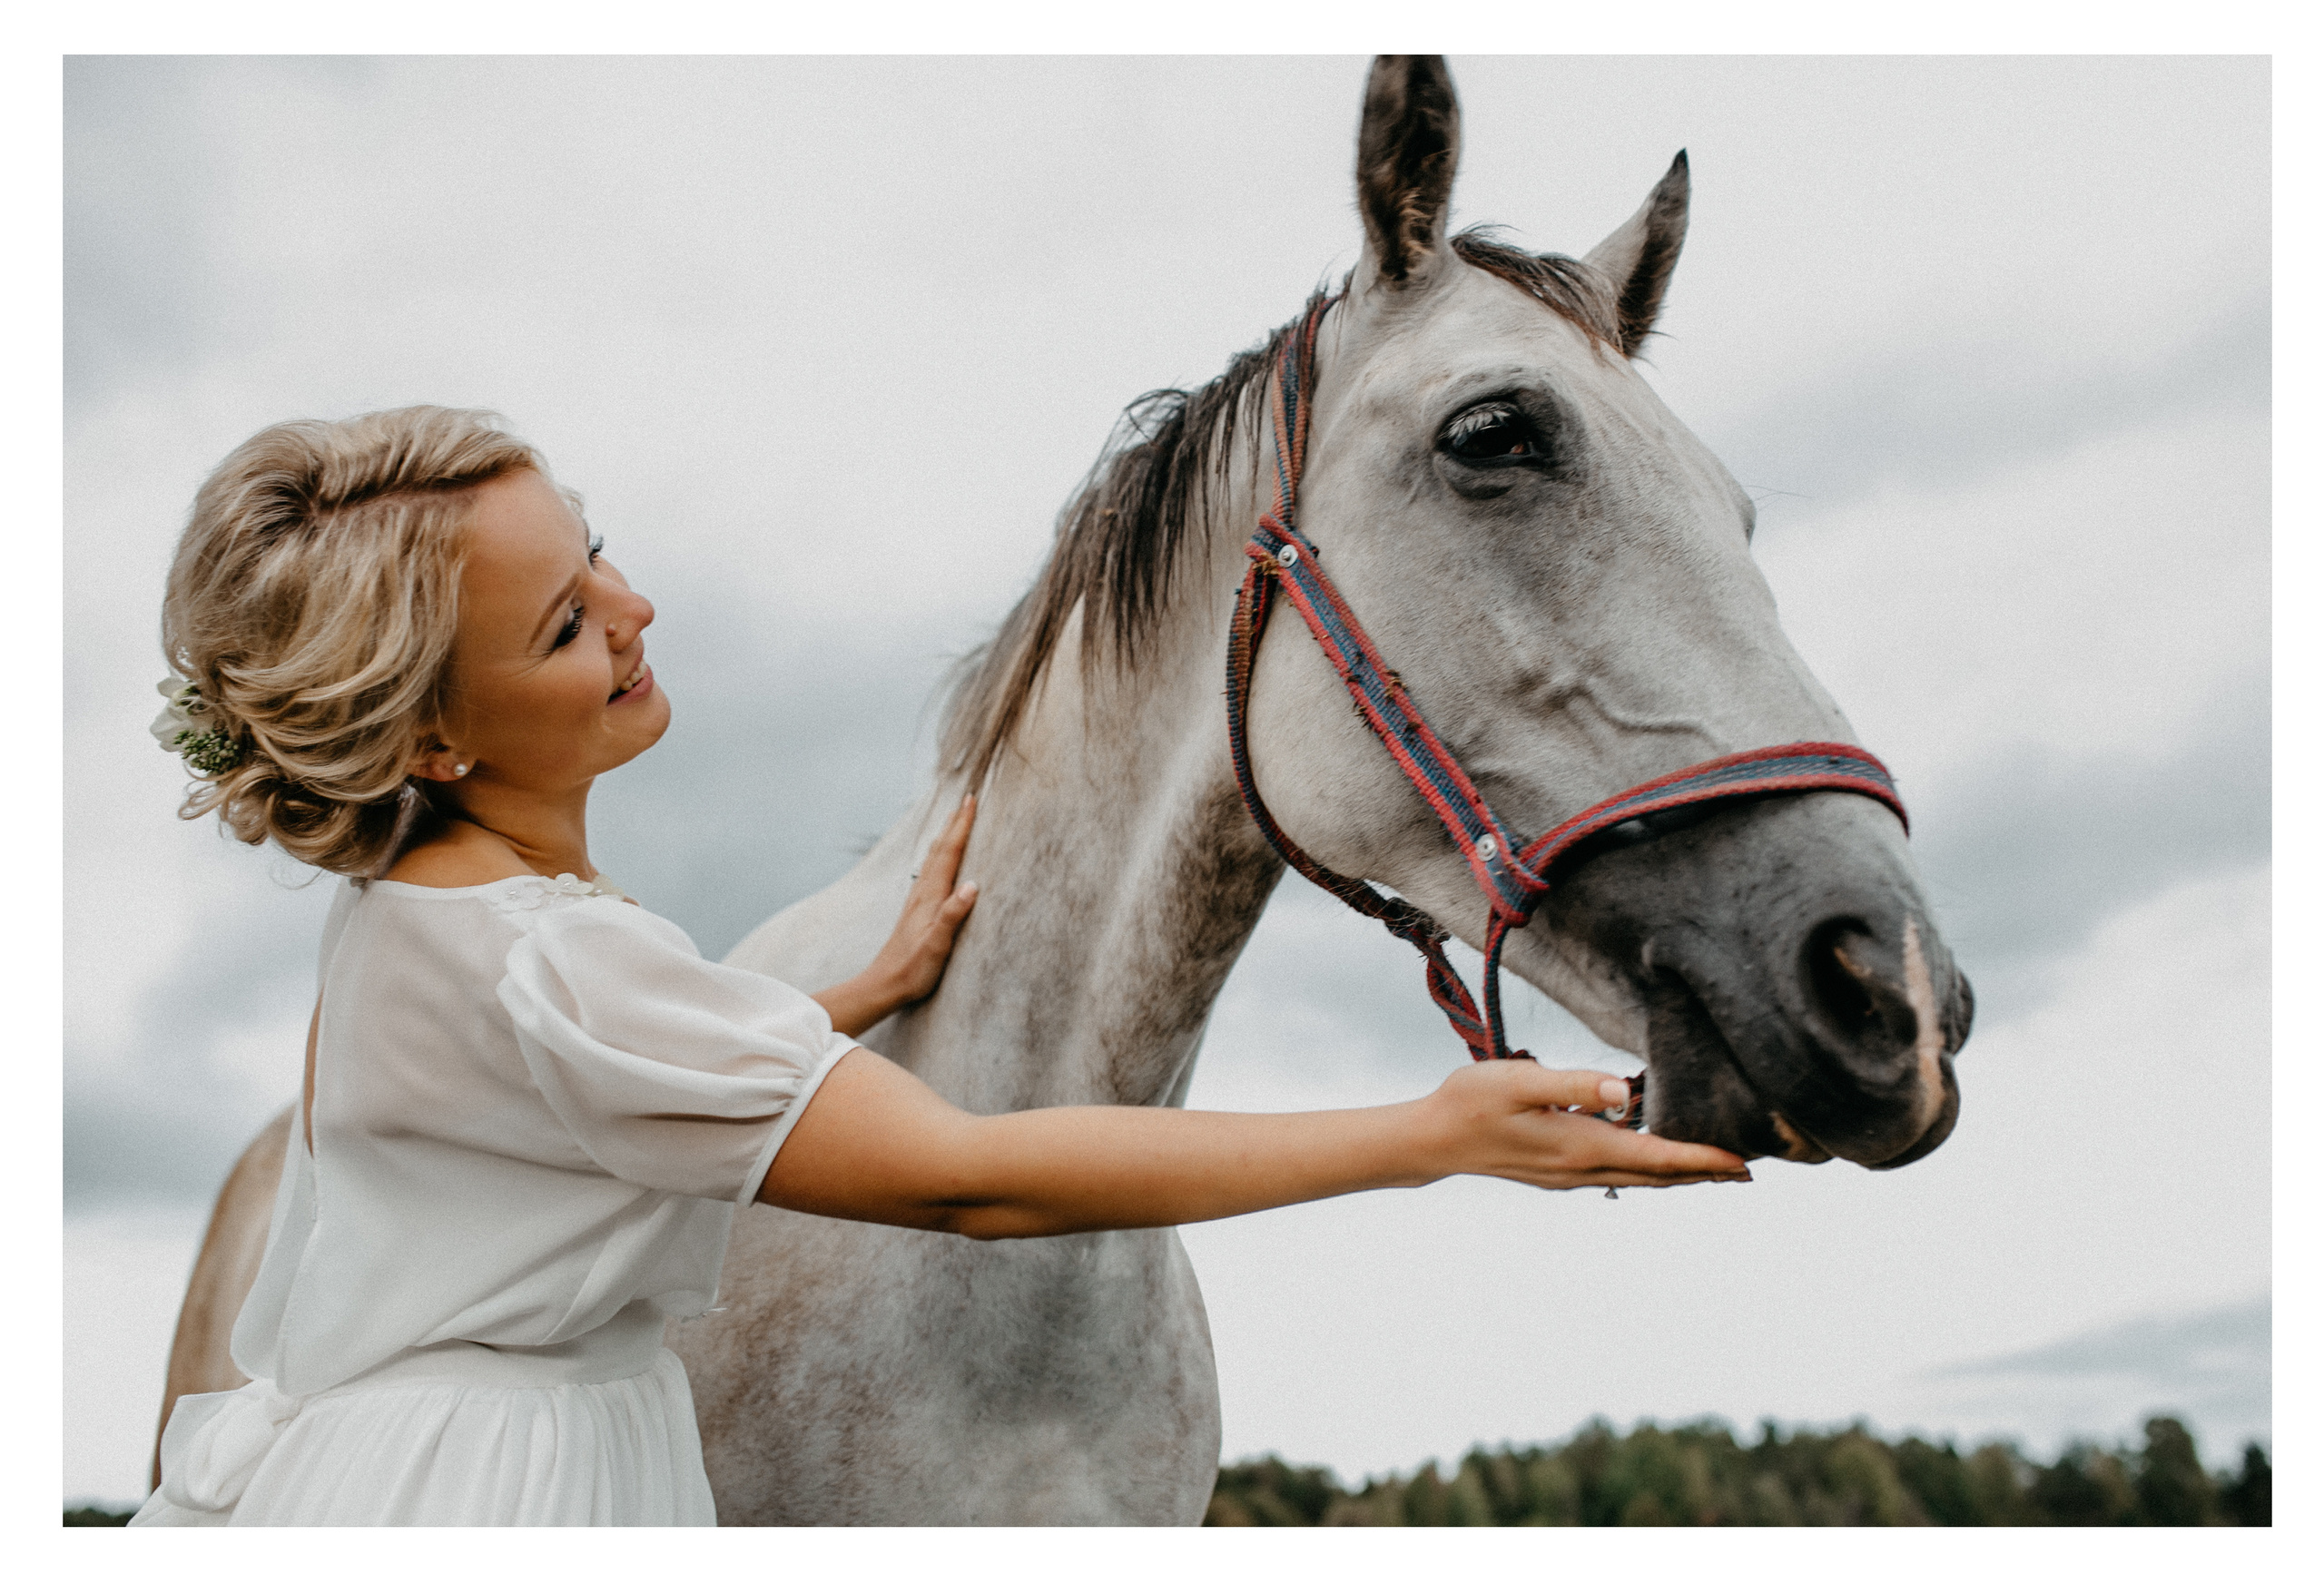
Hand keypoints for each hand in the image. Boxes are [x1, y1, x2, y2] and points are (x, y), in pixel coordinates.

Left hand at [814, 795, 979, 1035]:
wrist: (884, 984)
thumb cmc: (913, 968)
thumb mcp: (937, 944)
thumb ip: (953, 914)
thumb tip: (973, 885)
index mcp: (931, 896)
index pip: (950, 853)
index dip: (962, 826)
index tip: (972, 801)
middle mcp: (923, 892)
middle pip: (941, 849)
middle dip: (955, 823)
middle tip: (968, 800)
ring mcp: (918, 900)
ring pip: (934, 858)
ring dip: (947, 836)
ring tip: (955, 821)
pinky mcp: (917, 910)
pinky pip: (931, 871)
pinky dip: (940, 856)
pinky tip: (939, 862)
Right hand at [1419, 1059, 1749, 1189]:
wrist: (1433, 1140)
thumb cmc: (1471, 1102)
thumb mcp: (1519, 1081)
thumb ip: (1572, 1082)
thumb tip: (1621, 1091)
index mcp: (1581, 1146)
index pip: (1657, 1156)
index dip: (1703, 1159)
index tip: (1743, 1163)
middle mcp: (1582, 1168)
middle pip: (1657, 1175)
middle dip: (1703, 1173)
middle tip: (1748, 1171)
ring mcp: (1569, 1176)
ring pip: (1639, 1179)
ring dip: (1678, 1174)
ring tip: (1713, 1170)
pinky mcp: (1557, 1173)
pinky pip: (1617, 1174)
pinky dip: (1647, 1169)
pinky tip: (1650, 1158)